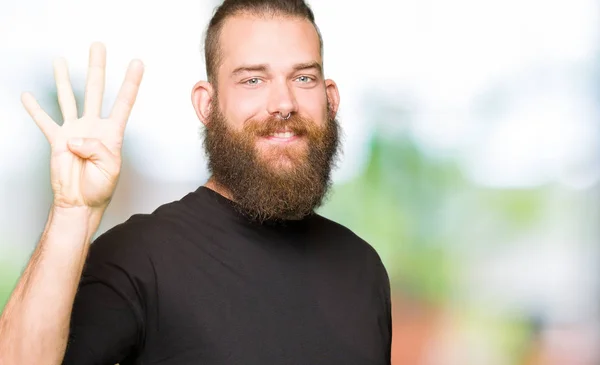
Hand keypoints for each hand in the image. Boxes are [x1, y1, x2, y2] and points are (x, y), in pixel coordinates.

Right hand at [22, 42, 143, 209]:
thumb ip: (96, 149)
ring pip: (69, 99)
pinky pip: (45, 122)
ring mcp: (74, 131)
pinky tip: (28, 96)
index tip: (137, 63)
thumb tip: (75, 138)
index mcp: (112, 133)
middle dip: (97, 68)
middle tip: (98, 46)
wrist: (80, 202)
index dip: (131, 82)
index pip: (123, 102)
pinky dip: (35, 109)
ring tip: (60, 61)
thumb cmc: (100, 188)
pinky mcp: (57, 141)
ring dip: (63, 80)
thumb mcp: (109, 169)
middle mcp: (93, 127)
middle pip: (95, 90)